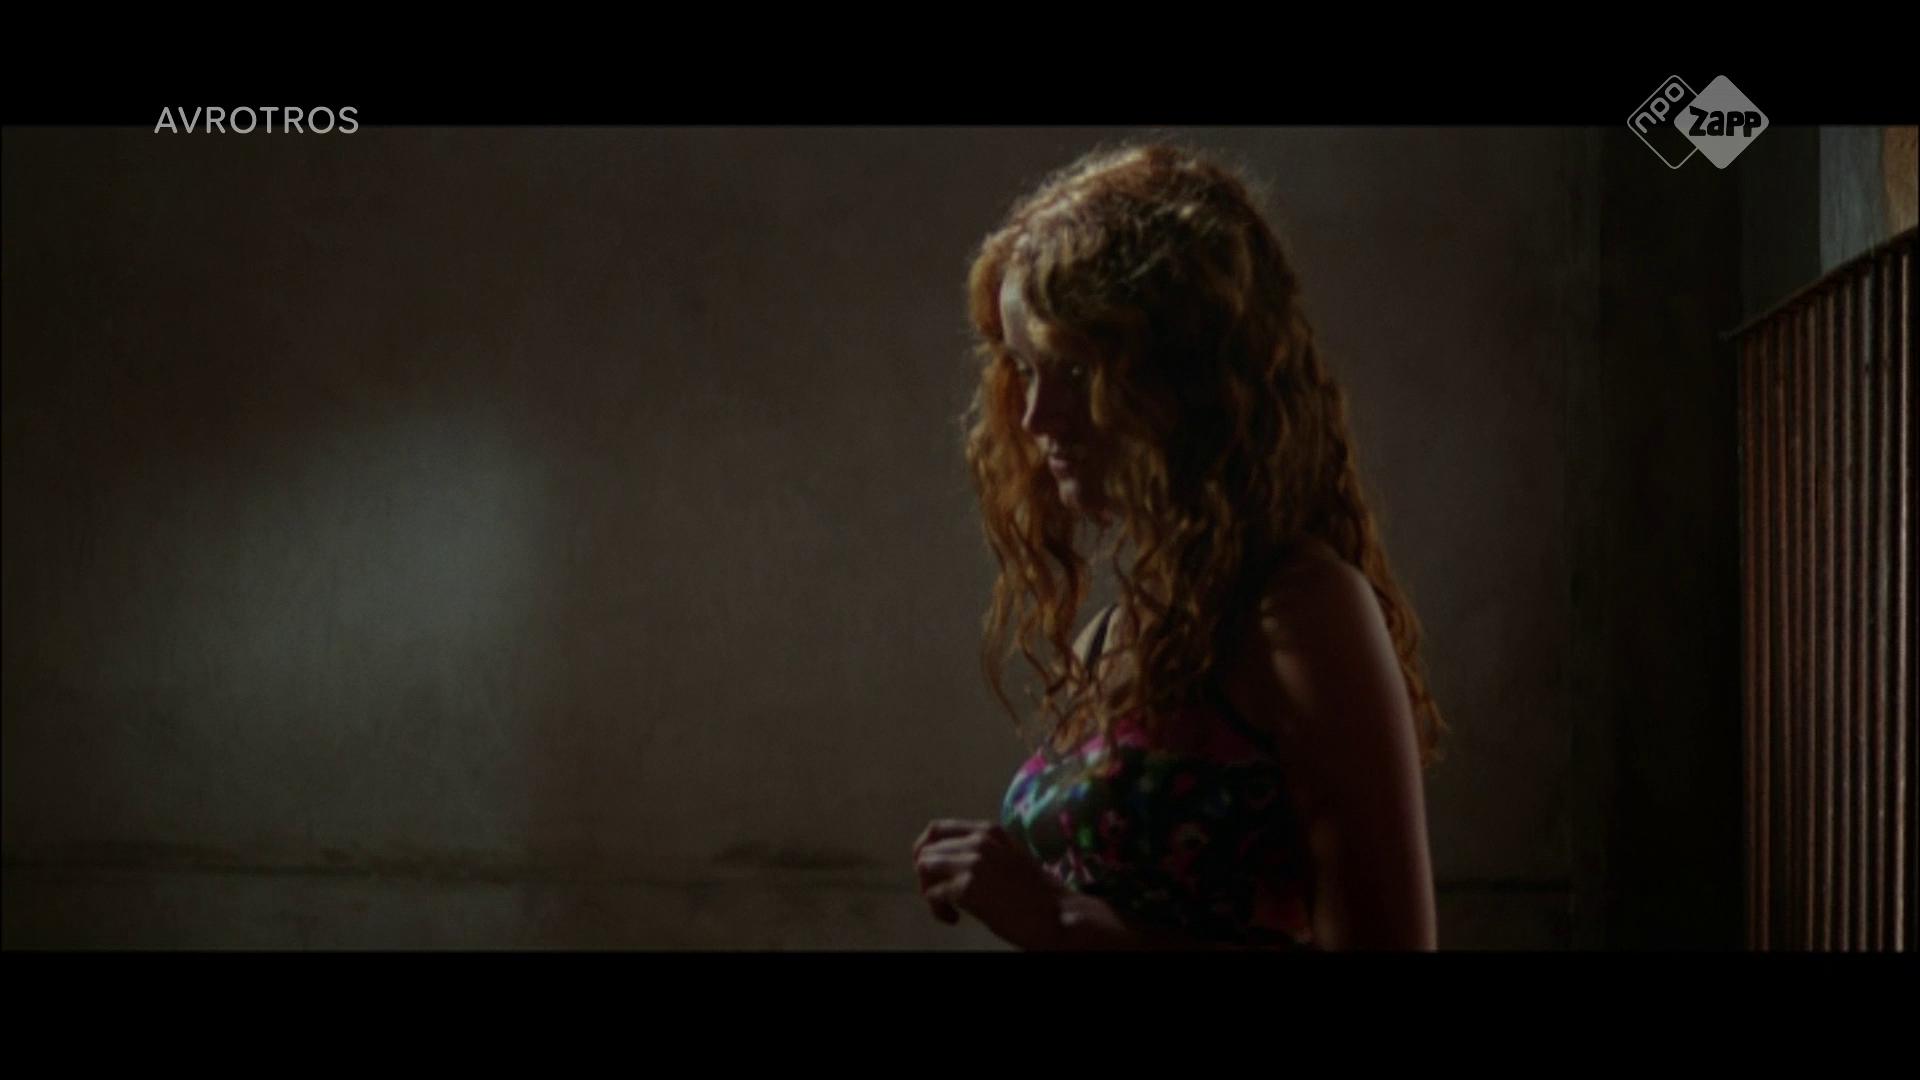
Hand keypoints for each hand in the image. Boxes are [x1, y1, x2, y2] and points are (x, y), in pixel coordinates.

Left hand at [911, 819, 1071, 949]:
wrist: (1056, 914)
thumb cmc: (1036, 893)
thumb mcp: (1009, 857)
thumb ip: (981, 852)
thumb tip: (947, 860)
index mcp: (988, 831)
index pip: (936, 829)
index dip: (925, 850)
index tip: (929, 871)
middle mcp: (978, 841)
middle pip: (926, 850)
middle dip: (927, 877)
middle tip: (942, 898)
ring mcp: (972, 862)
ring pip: (924, 868)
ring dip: (929, 892)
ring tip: (948, 909)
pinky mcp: (968, 887)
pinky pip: (932, 894)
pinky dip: (937, 910)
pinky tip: (954, 919)